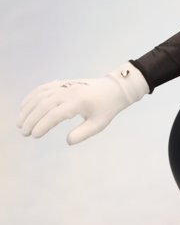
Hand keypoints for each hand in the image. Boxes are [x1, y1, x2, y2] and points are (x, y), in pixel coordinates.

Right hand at [17, 62, 148, 144]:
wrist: (113, 89)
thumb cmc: (106, 109)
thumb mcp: (98, 124)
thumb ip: (83, 133)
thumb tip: (68, 141)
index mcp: (78, 102)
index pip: (55, 115)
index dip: (43, 126)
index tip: (34, 136)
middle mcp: (69, 92)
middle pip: (43, 105)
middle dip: (31, 120)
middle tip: (24, 133)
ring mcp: (64, 85)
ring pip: (39, 96)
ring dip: (27, 109)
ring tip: (20, 123)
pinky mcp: (61, 83)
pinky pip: (42, 88)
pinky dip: (31, 97)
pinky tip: (24, 108)